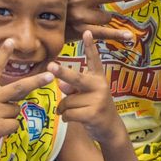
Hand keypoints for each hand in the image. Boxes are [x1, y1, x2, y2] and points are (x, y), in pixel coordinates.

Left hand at [50, 31, 126, 146]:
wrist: (110, 129)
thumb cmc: (94, 107)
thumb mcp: (86, 94)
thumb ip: (73, 87)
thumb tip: (61, 84)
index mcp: (98, 78)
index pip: (94, 60)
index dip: (90, 46)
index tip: (87, 32)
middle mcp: (99, 86)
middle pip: (76, 78)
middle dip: (62, 73)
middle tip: (51, 66)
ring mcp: (98, 100)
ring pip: (67, 102)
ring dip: (64, 109)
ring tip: (75, 112)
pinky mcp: (93, 114)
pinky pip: (68, 113)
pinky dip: (66, 118)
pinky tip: (74, 119)